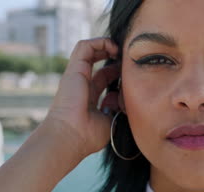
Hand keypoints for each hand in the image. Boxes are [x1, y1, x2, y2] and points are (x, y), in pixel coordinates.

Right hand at [43, 37, 120, 157]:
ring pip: (90, 50)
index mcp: (89, 98)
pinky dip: (99, 42)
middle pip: (98, 63)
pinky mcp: (74, 69)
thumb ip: (116, 108)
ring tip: (121, 50)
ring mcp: (77, 76)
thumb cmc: (88, 135)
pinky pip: (84, 46)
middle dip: (114, 58)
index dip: (118, 73)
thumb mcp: (109, 121)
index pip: (104, 78)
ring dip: (106, 46)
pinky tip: (114, 48)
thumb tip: (120, 98)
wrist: (71, 136)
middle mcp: (82, 85)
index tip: (132, 74)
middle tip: (128, 60)